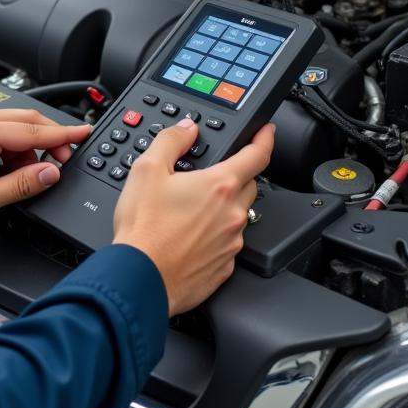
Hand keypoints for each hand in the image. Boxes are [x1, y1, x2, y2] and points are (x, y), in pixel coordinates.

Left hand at [0, 107, 91, 226]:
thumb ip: (22, 184)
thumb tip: (50, 172)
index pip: (33, 130)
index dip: (63, 135)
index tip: (83, 133)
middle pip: (29, 120)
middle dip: (51, 140)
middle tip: (63, 161)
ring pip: (18, 125)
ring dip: (31, 147)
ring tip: (27, 175)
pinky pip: (4, 129)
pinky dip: (15, 147)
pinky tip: (11, 168)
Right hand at [113, 121, 274, 315]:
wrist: (140, 278)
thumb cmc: (144, 229)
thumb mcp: (147, 170)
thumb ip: (171, 141)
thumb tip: (187, 129)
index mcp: (219, 187)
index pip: (257, 156)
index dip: (265, 139)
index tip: (267, 132)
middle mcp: (232, 215)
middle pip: (248, 186)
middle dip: (236, 175)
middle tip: (210, 175)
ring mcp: (231, 244)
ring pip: (238, 216)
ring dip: (223, 207)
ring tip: (190, 209)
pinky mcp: (223, 268)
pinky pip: (228, 244)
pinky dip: (215, 235)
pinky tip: (189, 236)